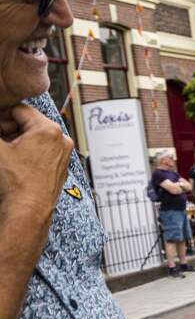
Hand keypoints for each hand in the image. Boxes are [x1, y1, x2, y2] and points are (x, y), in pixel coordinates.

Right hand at [0, 103, 72, 219]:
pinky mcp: (61, 166)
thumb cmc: (15, 181)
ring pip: (35, 137)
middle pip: (28, 123)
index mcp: (48, 129)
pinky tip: (15, 162)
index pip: (18, 109)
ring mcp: (63, 154)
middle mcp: (61, 139)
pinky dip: (28, 152)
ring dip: (17, 140)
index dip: (1, 116)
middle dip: (9, 129)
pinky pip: (43, 151)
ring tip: (5, 152)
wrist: (29, 209)